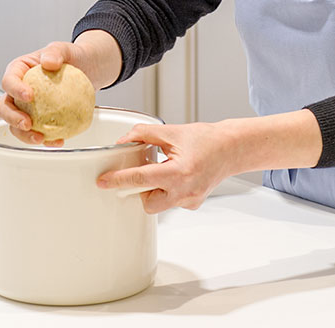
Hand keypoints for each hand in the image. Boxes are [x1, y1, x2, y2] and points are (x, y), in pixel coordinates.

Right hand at [0, 41, 82, 145]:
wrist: (87, 68)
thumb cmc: (71, 56)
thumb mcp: (64, 49)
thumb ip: (55, 52)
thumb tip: (48, 62)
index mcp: (19, 71)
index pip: (9, 81)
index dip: (15, 90)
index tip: (29, 96)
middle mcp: (18, 91)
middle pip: (4, 107)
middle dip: (12, 118)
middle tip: (27, 123)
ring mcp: (28, 107)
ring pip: (16, 125)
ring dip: (24, 135)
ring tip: (40, 138)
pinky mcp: (41, 119)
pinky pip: (38, 131)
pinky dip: (46, 139)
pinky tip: (57, 141)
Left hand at [96, 121, 236, 213]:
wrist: (231, 149)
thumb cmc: (206, 139)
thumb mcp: (172, 132)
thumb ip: (144, 134)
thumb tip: (124, 140)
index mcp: (178, 172)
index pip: (141, 179)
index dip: (118, 180)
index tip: (103, 181)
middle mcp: (185, 192)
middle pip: (147, 201)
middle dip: (140, 188)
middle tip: (145, 168)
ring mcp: (190, 201)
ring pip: (158, 204)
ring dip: (154, 189)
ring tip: (166, 168)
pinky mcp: (193, 204)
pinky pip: (171, 201)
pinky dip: (167, 190)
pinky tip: (177, 175)